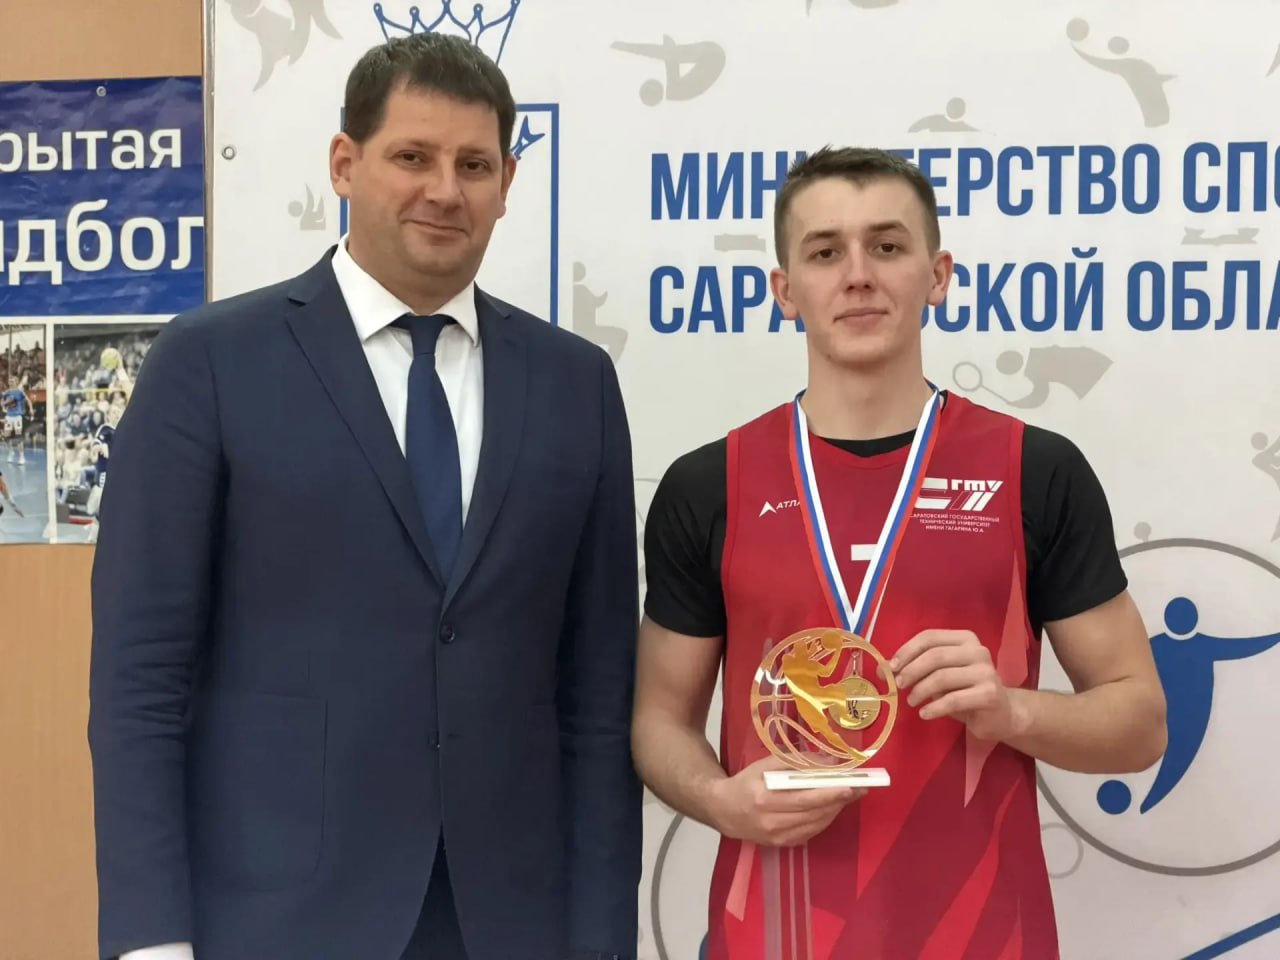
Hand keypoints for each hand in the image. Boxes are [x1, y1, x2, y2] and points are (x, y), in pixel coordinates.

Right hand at [708, 756, 864, 846]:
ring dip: (835, 809)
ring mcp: (777, 838)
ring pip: (816, 824)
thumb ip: (795, 762)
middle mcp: (772, 823)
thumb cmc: (745, 783)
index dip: (830, 793)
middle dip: (840, 800)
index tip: (851, 785)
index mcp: (765, 800)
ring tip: (850, 795)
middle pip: (814, 813)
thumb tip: (827, 761)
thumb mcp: (764, 765)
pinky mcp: (781, 845)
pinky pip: (810, 832)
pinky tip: (831, 807)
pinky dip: (824, 819)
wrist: (723, 811)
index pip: (805, 798)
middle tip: (861, 788)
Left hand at [890, 629, 1027, 741]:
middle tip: (899, 686)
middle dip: (911, 671)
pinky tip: (925, 713)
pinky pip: (953, 699)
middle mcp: (977, 651)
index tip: (891, 668)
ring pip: (942, 677)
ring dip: (920, 690)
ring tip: (912, 702)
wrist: (1002, 714)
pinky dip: (934, 707)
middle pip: (935, 656)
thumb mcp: (939, 676)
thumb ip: (915, 669)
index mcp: (964, 639)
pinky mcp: (989, 694)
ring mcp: (986, 671)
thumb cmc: (966, 691)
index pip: (929, 638)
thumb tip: (882, 670)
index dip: (907, 651)